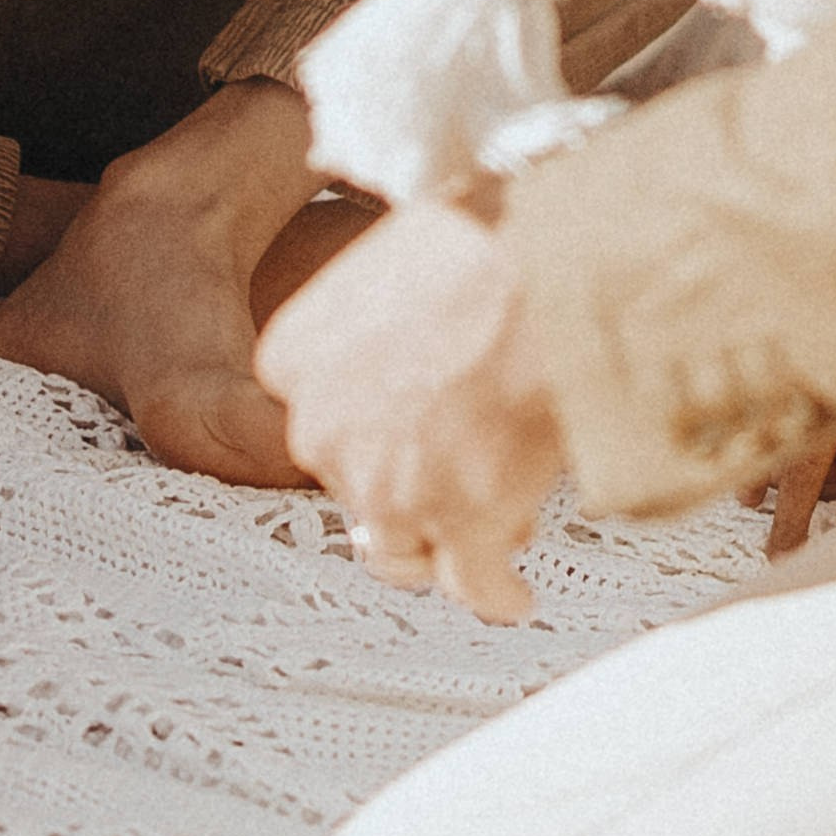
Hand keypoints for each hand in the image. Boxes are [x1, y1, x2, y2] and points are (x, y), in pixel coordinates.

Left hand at [254, 198, 564, 621]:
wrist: (542, 272)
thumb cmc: (480, 242)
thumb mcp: (393, 250)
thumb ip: (384, 302)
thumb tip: (418, 304)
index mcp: (293, 357)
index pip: (315, 416)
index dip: (368, 425)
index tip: (402, 424)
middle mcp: (322, 429)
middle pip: (355, 484)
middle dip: (408, 483)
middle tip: (458, 468)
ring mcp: (385, 486)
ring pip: (402, 548)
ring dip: (442, 544)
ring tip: (485, 533)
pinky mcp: (456, 525)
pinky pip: (472, 585)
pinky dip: (495, 593)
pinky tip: (512, 592)